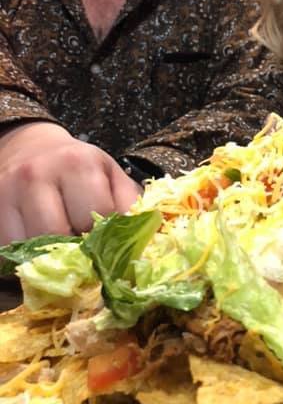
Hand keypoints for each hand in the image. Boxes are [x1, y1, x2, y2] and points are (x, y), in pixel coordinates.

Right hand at [0, 122, 141, 243]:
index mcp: (77, 162)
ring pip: (29, 245)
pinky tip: (38, 246)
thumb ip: (129, 203)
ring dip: (48, 255)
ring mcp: (9, 191)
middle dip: (74, 247)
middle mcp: (38, 173)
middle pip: (58, 233)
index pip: (95, 214)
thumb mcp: (109, 174)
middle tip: (82, 249)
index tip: (104, 238)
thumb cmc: (78, 166)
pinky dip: (24, 256)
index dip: (103, 233)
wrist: (31, 147)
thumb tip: (147, 241)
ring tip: (60, 248)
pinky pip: (7, 247)